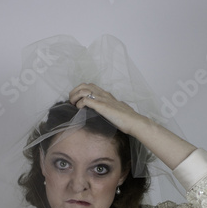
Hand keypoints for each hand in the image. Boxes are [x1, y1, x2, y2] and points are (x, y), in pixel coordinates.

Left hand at [70, 83, 195, 169]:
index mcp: (107, 95)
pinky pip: (85, 100)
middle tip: (71, 101)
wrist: (135, 122)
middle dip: (74, 91)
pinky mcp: (102, 106)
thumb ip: (110, 109)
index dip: (80, 90)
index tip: (76, 100)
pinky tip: (79, 110)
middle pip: (84, 84)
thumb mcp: (117, 111)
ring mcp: (103, 99)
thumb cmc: (127, 120)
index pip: (90, 85)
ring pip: (82, 90)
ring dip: (75, 96)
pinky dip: (80, 104)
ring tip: (73, 105)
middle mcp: (104, 94)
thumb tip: (107, 113)